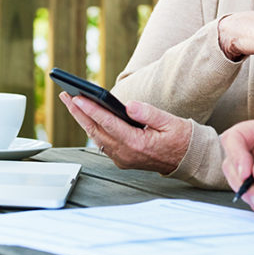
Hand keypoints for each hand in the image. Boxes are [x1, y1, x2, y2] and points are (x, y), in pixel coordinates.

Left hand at [59, 92, 191, 174]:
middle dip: (78, 112)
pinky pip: (102, 142)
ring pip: (96, 137)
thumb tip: (129, 105)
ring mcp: (122, 158)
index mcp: (136, 144)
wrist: (188, 159)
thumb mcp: (170, 122)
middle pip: (95, 130)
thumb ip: (148, 113)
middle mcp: (125, 154)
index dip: (91, 109)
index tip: (77, 98)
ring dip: (83, 119)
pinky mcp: (122, 158)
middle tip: (65, 95)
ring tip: (72, 103)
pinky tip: (88, 117)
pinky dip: (93, 128)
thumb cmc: (181, 139)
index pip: (108, 124)